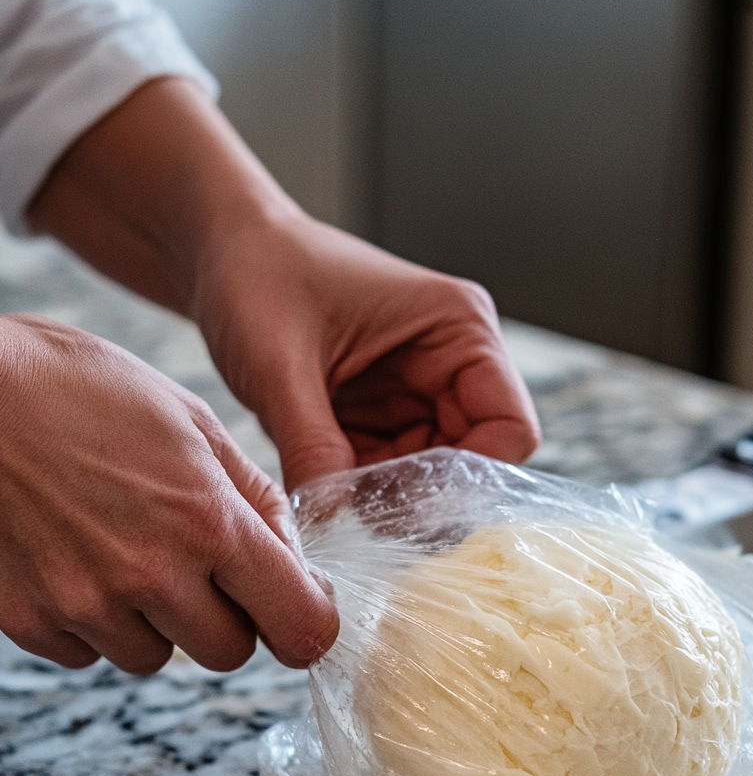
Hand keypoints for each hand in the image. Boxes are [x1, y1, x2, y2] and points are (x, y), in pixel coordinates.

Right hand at [0, 315, 337, 673]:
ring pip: (156, 657)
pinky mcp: (29, 620)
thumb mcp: (193, 422)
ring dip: (156, 620)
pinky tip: (76, 557)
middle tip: (199, 565)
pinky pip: (90, 653)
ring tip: (124, 547)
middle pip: (229, 654)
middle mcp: (150, 574)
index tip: (298, 606)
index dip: (307, 623)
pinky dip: (94, 621)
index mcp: (208, 522)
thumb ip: (256, 499)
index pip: (298, 626)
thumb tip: (296, 563)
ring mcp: (85, 603)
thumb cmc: (81, 390)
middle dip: (227, 617)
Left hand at [192, 210, 541, 490]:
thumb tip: (332, 520)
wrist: (219, 253)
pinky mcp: (383, 415)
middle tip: (365, 522)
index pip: (510, 429)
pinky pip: (389, 475)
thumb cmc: (258, 274)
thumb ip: (311, 443)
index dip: (474, 478)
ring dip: (388, 501)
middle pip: (474, 463)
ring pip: (431, 479)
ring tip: (331, 502)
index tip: (413, 507)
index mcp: (458, 328)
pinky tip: (322, 491)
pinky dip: (361, 493)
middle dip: (423, 498)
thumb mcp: (278, 363)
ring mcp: (419, 392)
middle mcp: (452, 363)